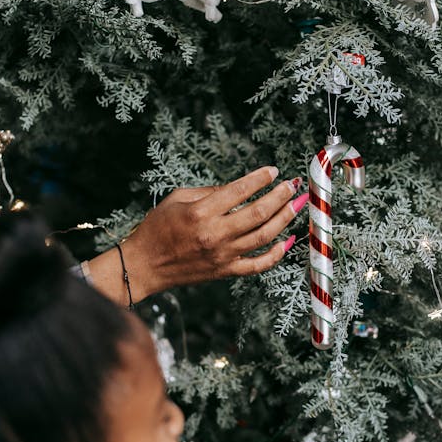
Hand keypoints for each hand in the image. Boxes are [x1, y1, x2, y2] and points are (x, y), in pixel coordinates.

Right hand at [87, 167, 308, 303]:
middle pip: (258, 212)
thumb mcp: (177, 198)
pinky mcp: (225, 271)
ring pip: (264, 236)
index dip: (260, 178)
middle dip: (280, 196)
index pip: (239, 190)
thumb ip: (209, 191)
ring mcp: (222, 254)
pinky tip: (288, 241)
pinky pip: (257, 265)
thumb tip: (239, 187)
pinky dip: (276, 254)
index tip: (273, 171)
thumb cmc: (157, 228)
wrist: (145, 265)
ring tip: (297, 205)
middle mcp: (214, 234)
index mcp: (201, 212)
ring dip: (284, 218)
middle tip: (293, 185)